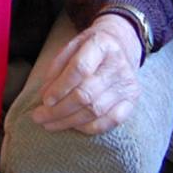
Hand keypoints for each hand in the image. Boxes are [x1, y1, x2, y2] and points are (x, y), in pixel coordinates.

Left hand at [31, 14, 141, 134]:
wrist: (121, 45)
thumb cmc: (90, 47)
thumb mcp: (72, 46)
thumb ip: (57, 67)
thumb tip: (46, 95)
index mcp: (102, 45)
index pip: (80, 69)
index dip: (60, 87)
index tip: (45, 100)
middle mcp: (118, 65)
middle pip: (86, 94)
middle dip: (59, 110)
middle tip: (39, 117)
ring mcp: (128, 84)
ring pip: (96, 110)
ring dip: (69, 121)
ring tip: (49, 124)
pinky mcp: (133, 100)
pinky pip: (111, 120)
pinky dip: (90, 127)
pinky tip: (73, 126)